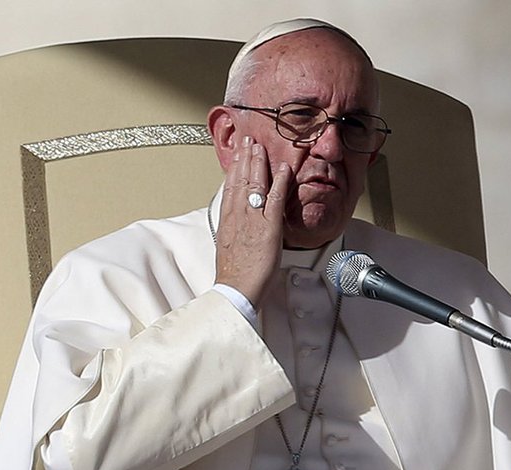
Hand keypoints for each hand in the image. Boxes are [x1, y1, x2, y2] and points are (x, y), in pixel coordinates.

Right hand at [214, 136, 293, 305]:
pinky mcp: (269, 227)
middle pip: (240, 179)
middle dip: (245, 157)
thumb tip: (237, 221)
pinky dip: (279, 182)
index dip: (234, 167)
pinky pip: (275, 199)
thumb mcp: (228, 244)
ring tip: (260, 146)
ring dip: (258, 162)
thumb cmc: (234, 273)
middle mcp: (238, 214)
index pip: (230, 185)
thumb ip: (234, 228)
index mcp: (228, 219)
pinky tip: (283, 169)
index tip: (237, 153)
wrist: (236, 289)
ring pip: (255, 184)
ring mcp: (253, 218)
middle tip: (248, 140)